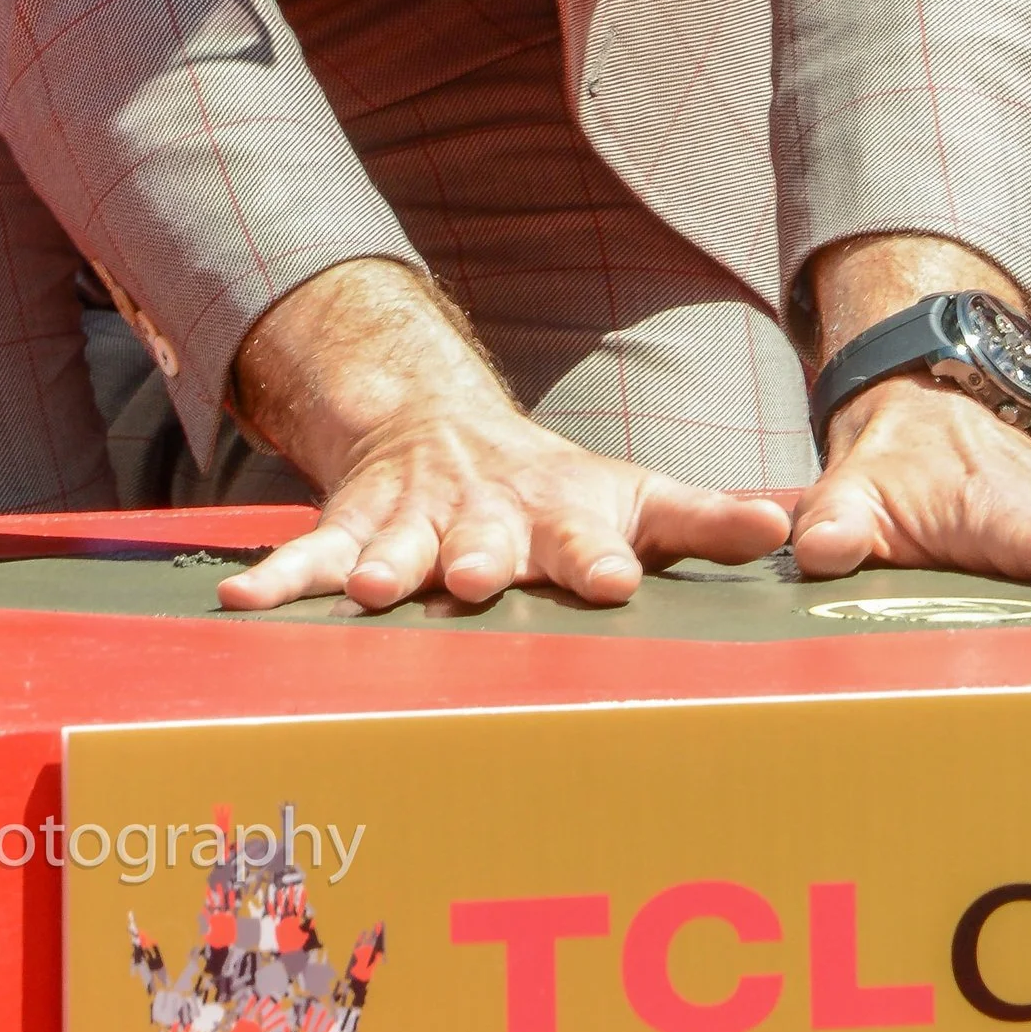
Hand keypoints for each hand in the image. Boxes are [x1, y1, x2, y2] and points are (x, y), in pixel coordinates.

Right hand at [215, 257, 789, 612]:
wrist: (442, 428)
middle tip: (477, 577)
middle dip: (480, 558)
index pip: (588, 536)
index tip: (613, 577)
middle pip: (484, 540)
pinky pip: (311, 557)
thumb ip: (705, 521)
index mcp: (561, 514)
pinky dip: (278, 579)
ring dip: (387, 566)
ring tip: (377, 590)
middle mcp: (486, 516)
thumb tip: (790, 530)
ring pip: (398, 547)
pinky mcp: (355, 531)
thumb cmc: (556, 491)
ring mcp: (415, 523)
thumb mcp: (635, 495)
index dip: (601, 556)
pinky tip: (240, 603)